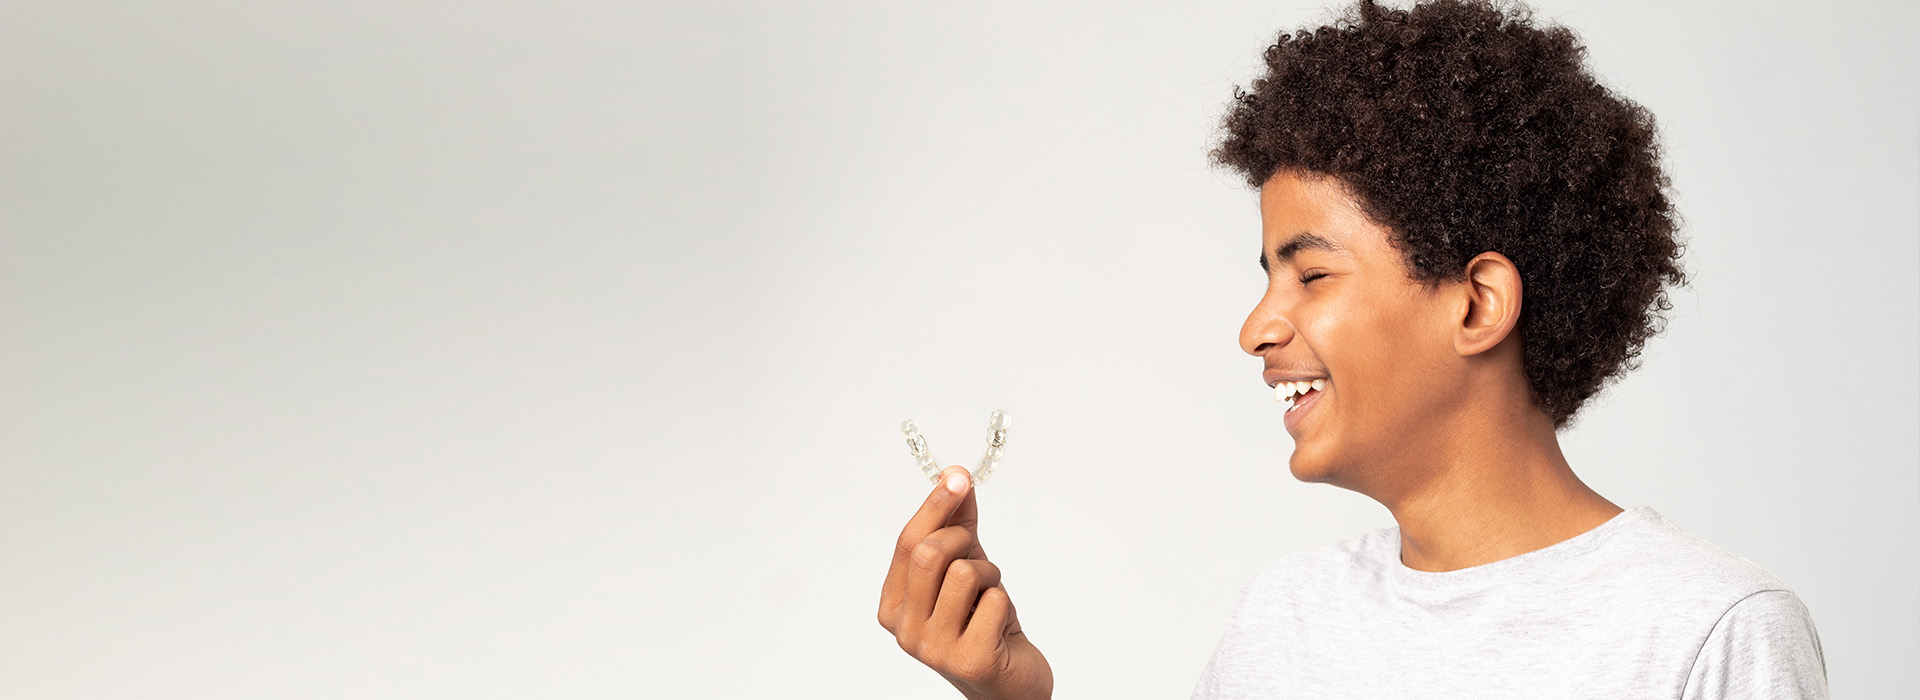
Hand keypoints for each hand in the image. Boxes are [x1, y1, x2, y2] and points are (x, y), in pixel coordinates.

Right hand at [878, 465, 1052, 699]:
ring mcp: (933, 649)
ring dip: (988, 574)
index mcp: (893, 605)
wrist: (1008, 684)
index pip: (907, 543)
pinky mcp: (969, 660)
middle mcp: (904, 630)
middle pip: (929, 553)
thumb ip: (957, 525)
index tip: (957, 477)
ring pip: (963, 573)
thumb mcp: (965, 567)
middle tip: (977, 551)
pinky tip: (999, 623)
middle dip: (962, 538)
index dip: (934, 505)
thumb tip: (955, 477)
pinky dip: (1003, 601)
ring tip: (989, 594)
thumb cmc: (982, 624)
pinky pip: (993, 600)